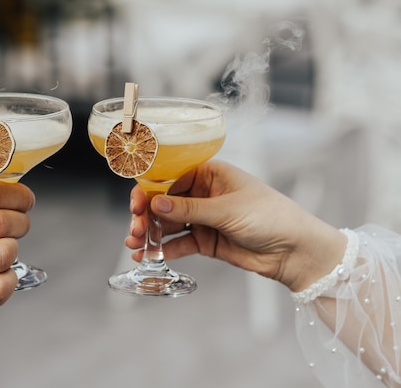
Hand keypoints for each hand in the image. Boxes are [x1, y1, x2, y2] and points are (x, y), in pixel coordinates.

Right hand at [125, 160, 346, 291]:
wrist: (295, 250)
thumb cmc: (270, 216)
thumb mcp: (227, 210)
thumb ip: (189, 208)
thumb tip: (155, 203)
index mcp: (210, 174)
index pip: (171, 177)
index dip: (150, 190)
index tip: (136, 204)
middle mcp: (204, 194)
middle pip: (165, 202)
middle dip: (147, 215)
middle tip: (136, 229)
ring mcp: (204, 218)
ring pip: (168, 223)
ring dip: (151, 233)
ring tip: (135, 244)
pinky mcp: (206, 241)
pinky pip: (178, 243)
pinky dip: (163, 249)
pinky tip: (146, 255)